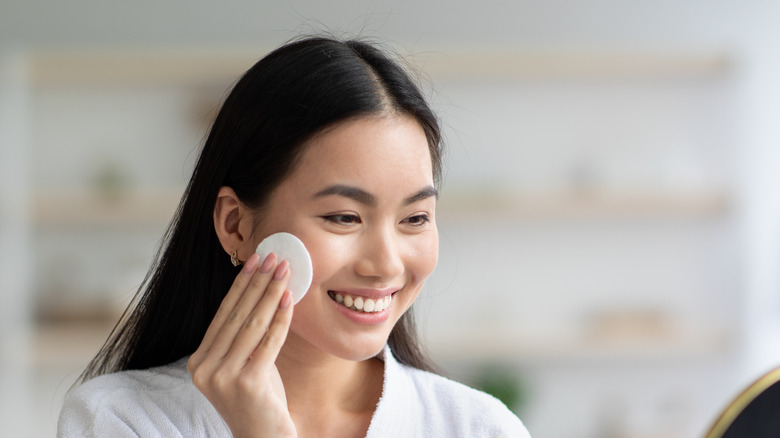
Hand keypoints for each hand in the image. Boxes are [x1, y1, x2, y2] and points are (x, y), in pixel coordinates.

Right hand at [188, 253, 296, 437]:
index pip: (223, 314)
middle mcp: (205, 368)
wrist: (264, 437)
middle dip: (257, 282)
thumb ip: (246, 335)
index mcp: (199, 361)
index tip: (255, 260)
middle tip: (273, 256)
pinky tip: (289, 299)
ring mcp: (223, 377)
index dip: (240, 284)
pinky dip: (280, 318)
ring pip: (251, 324)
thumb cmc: (260, 399)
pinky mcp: (247, 383)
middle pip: (236, 315)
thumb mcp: (246, 363)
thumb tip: (263, 289)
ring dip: (270, 293)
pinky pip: (268, 342)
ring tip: (284, 270)